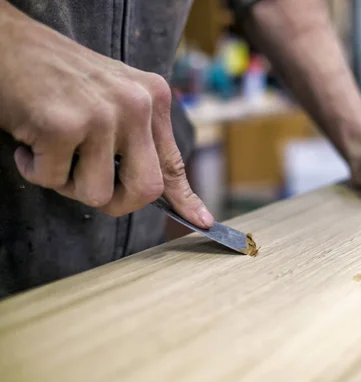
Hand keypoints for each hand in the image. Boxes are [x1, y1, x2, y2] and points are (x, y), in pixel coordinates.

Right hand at [0, 5, 213, 227]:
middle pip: (146, 190)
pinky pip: (52, 180)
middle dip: (117, 202)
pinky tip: (29, 139)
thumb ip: (137, 138)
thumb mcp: (114, 98)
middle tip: (87, 184)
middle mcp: (137, 105)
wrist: (6, 42)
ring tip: (52, 148)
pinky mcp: (64, 124)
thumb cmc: (58, 77)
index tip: (203, 221)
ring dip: (67, 183)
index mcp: (154, 98)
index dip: (186, 199)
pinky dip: (34, 168)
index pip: (173, 162)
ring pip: (97, 193)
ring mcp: (103, 114)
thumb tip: (157, 191)